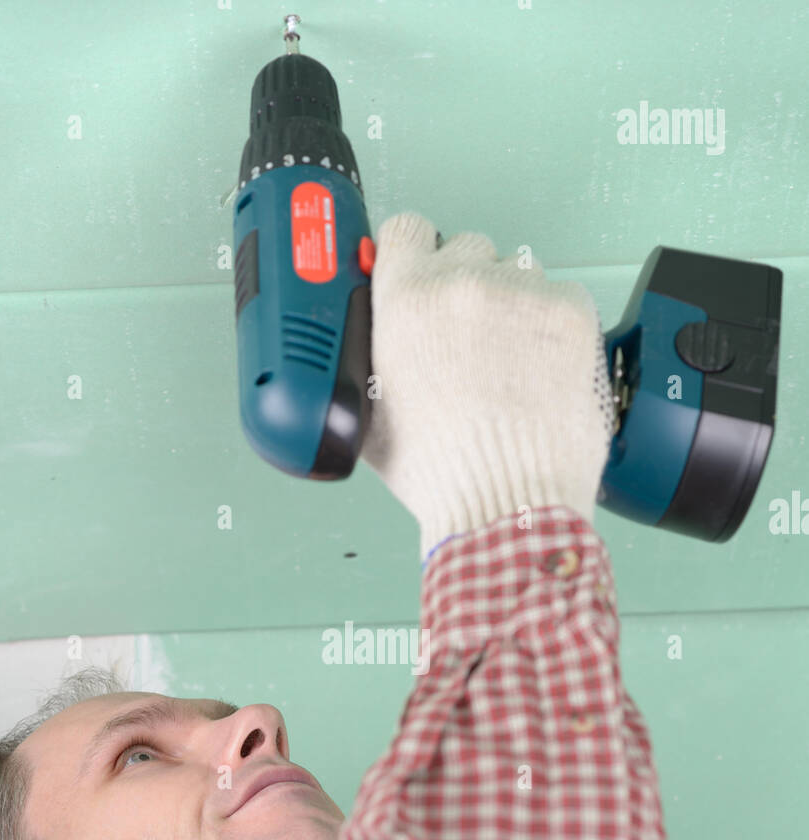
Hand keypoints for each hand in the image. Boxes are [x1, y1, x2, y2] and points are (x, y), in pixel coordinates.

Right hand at [360, 212, 613, 558]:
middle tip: (472, 341)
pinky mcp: (572, 312)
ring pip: (518, 273)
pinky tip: (542, 373)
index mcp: (406, 300)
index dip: (417, 256)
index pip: (408, 230)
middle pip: (467, 249)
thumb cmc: (445, 472)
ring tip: (512, 367)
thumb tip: (376, 337)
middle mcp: (464, 283)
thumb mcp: (374, 414)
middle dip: (468, 287)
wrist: (509, 503)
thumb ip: (373, 356)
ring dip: (514, 306)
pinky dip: (554, 328)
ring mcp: (523, 293)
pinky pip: (561, 298)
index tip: (424, 272)